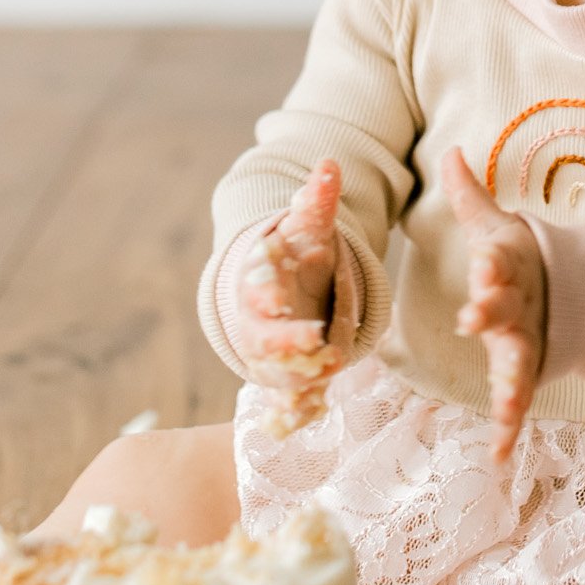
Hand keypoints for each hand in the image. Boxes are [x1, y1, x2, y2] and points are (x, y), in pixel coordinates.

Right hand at [235, 158, 344, 433]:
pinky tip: (303, 420)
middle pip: (260, 339)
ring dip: (296, 379)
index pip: (255, 290)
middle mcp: (258, 323)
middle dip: (284, 343)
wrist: (280, 294)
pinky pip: (284, 404)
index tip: (280, 298)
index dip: (264, 295)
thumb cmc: (295, 258)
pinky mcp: (285, 379)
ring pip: (274, 374)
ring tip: (326, 376)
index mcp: (260, 283)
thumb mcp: (309, 229)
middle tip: (318, 343)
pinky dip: (291, 414)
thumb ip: (317, 202)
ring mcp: (270, 355)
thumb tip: (329, 165)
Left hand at [440, 146, 546, 462]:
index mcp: (510, 264)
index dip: (494, 262)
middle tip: (473, 318)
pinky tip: (501, 454)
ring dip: (509, 382)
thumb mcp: (495, 227)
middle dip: (491, 312)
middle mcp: (519, 304)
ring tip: (504, 406)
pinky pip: (516, 401)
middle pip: (505, 308)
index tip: (485, 261)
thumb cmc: (513, 258)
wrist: (562, 293)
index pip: (502, 259)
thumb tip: (450, 151)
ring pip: (516, 361)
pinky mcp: (525, 370)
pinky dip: (510, 428)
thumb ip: (470, 196)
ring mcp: (525, 340)